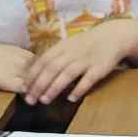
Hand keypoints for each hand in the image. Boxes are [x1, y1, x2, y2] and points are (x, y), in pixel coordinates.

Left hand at [22, 20, 136, 104]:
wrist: (113, 36)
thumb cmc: (87, 44)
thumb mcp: (68, 45)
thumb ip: (53, 57)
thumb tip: (34, 72)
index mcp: (63, 47)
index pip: (43, 61)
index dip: (32, 75)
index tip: (24, 89)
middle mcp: (73, 53)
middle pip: (52, 68)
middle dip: (39, 85)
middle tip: (30, 100)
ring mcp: (87, 60)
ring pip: (67, 74)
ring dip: (54, 87)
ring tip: (45, 100)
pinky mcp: (100, 67)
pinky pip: (88, 79)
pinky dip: (79, 88)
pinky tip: (71, 98)